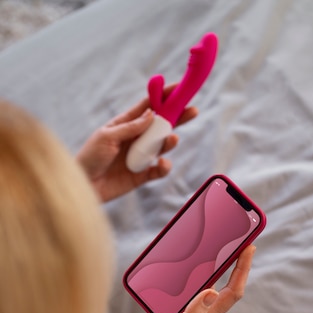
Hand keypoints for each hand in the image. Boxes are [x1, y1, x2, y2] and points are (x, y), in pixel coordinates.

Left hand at [77, 85, 197, 202]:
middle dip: (177, 117)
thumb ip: (130, 127)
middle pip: (161, 126)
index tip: (178, 89)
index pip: (148, 107)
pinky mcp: (142, 175)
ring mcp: (140, 157)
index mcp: (125, 124)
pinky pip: (158, 170)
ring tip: (172, 139)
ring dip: (169, 142)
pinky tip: (162, 164)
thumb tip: (152, 114)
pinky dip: (163, 167)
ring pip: (162, 147)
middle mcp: (136, 139)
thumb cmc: (90, 157)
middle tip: (192, 110)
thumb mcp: (107, 137)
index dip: (163, 97)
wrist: (83, 186)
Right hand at [117, 245, 255, 312]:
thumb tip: (212, 292)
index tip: (249, 247)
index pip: (232, 291)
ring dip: (220, 268)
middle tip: (241, 241)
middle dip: (237, 265)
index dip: (243, 268)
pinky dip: (198, 275)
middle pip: (228, 287)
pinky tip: (190, 265)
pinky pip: (195, 290)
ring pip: (212, 287)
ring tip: (222, 247)